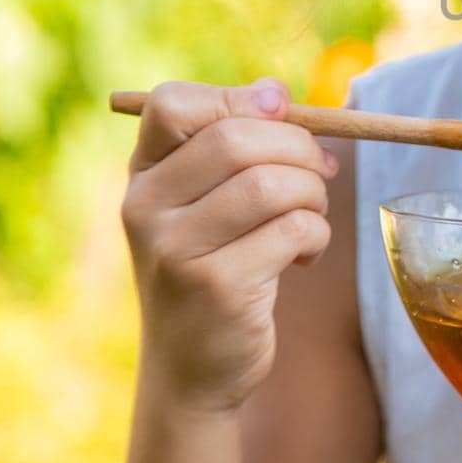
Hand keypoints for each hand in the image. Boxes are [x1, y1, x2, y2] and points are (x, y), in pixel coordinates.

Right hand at [119, 77, 339, 412]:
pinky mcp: (217, 288)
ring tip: (311, 218)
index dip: (237, 99)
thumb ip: (233, 145)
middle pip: (236, 139)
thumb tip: (273, 91)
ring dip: (313, 195)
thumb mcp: (206, 204)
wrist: (190, 371)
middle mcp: (146, 209)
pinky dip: (316, 237)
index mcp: (142, 176)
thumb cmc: (212, 268)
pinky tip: (302, 257)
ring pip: (271, 185)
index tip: (279, 115)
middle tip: (319, 172)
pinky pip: (294, 231)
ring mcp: (176, 251)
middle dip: (298, 148)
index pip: (173, 105)